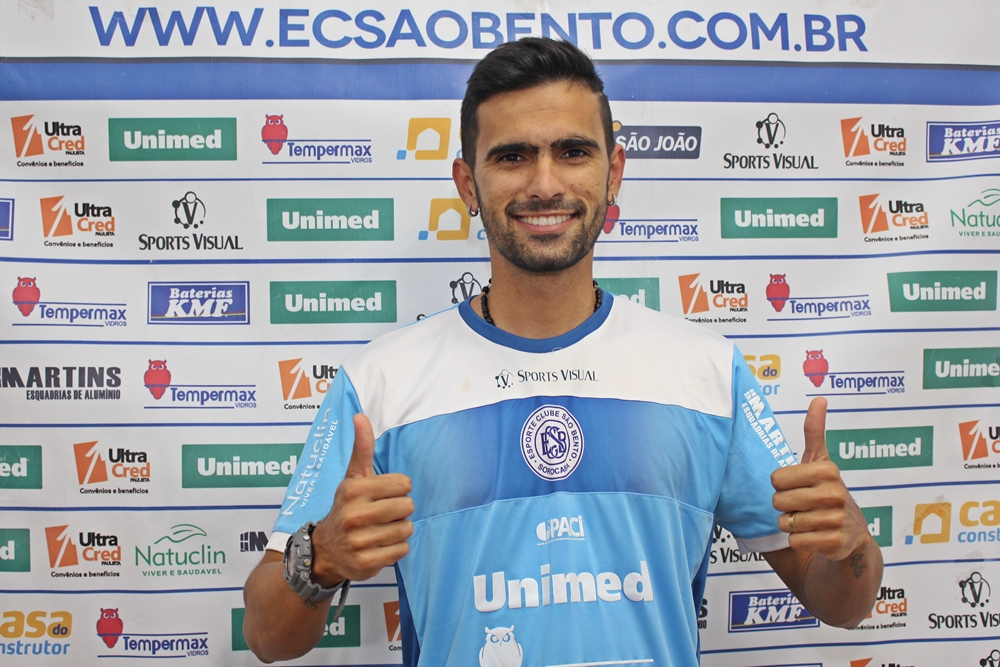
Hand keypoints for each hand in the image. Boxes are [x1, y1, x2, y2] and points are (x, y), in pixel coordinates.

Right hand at [310, 413, 413, 583]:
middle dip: (400, 510)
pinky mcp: (366, 563)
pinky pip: (401, 550)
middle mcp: (355, 515)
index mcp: (354, 490)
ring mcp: (359, 541)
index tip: (384, 494)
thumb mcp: (352, 477)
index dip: (398, 489)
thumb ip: (361, 447)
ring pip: (406, 530)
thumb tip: (360, 416)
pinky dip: (395, 548)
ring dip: (398, 530)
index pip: (404, 484)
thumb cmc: (346, 507)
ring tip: (381, 529)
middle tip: (384, 513)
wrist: (325, 550)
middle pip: (407, 507)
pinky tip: (380, 545)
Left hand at [770, 398, 869, 562]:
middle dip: (784, 507)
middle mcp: (834, 494)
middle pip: (778, 502)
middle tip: (803, 506)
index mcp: (827, 470)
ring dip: (791, 525)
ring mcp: (836, 520)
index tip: (799, 486)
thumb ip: (815, 431)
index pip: (775, 479)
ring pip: (785, 523)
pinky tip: (815, 536)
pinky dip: (799, 541)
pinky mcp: (835, 544)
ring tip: (810, 521)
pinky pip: (796, 541)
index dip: (782, 485)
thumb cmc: (826, 491)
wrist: (851, 533)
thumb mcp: (820, 461)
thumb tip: (820, 398)